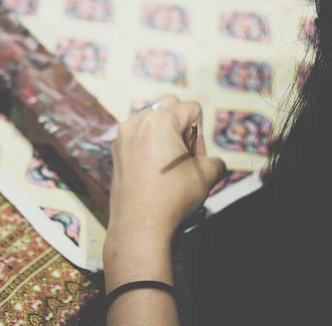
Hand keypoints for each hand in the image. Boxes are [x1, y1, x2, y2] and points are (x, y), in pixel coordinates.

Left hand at [104, 95, 225, 259]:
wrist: (139, 224)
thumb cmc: (172, 197)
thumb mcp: (207, 175)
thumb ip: (215, 159)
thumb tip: (210, 162)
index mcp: (159, 120)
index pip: (192, 108)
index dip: (200, 134)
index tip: (194, 158)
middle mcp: (137, 122)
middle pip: (168, 106)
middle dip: (180, 126)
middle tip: (183, 154)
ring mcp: (122, 136)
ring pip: (150, 120)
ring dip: (163, 135)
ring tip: (168, 164)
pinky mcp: (115, 151)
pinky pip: (136, 136)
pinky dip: (148, 145)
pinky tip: (153, 170)